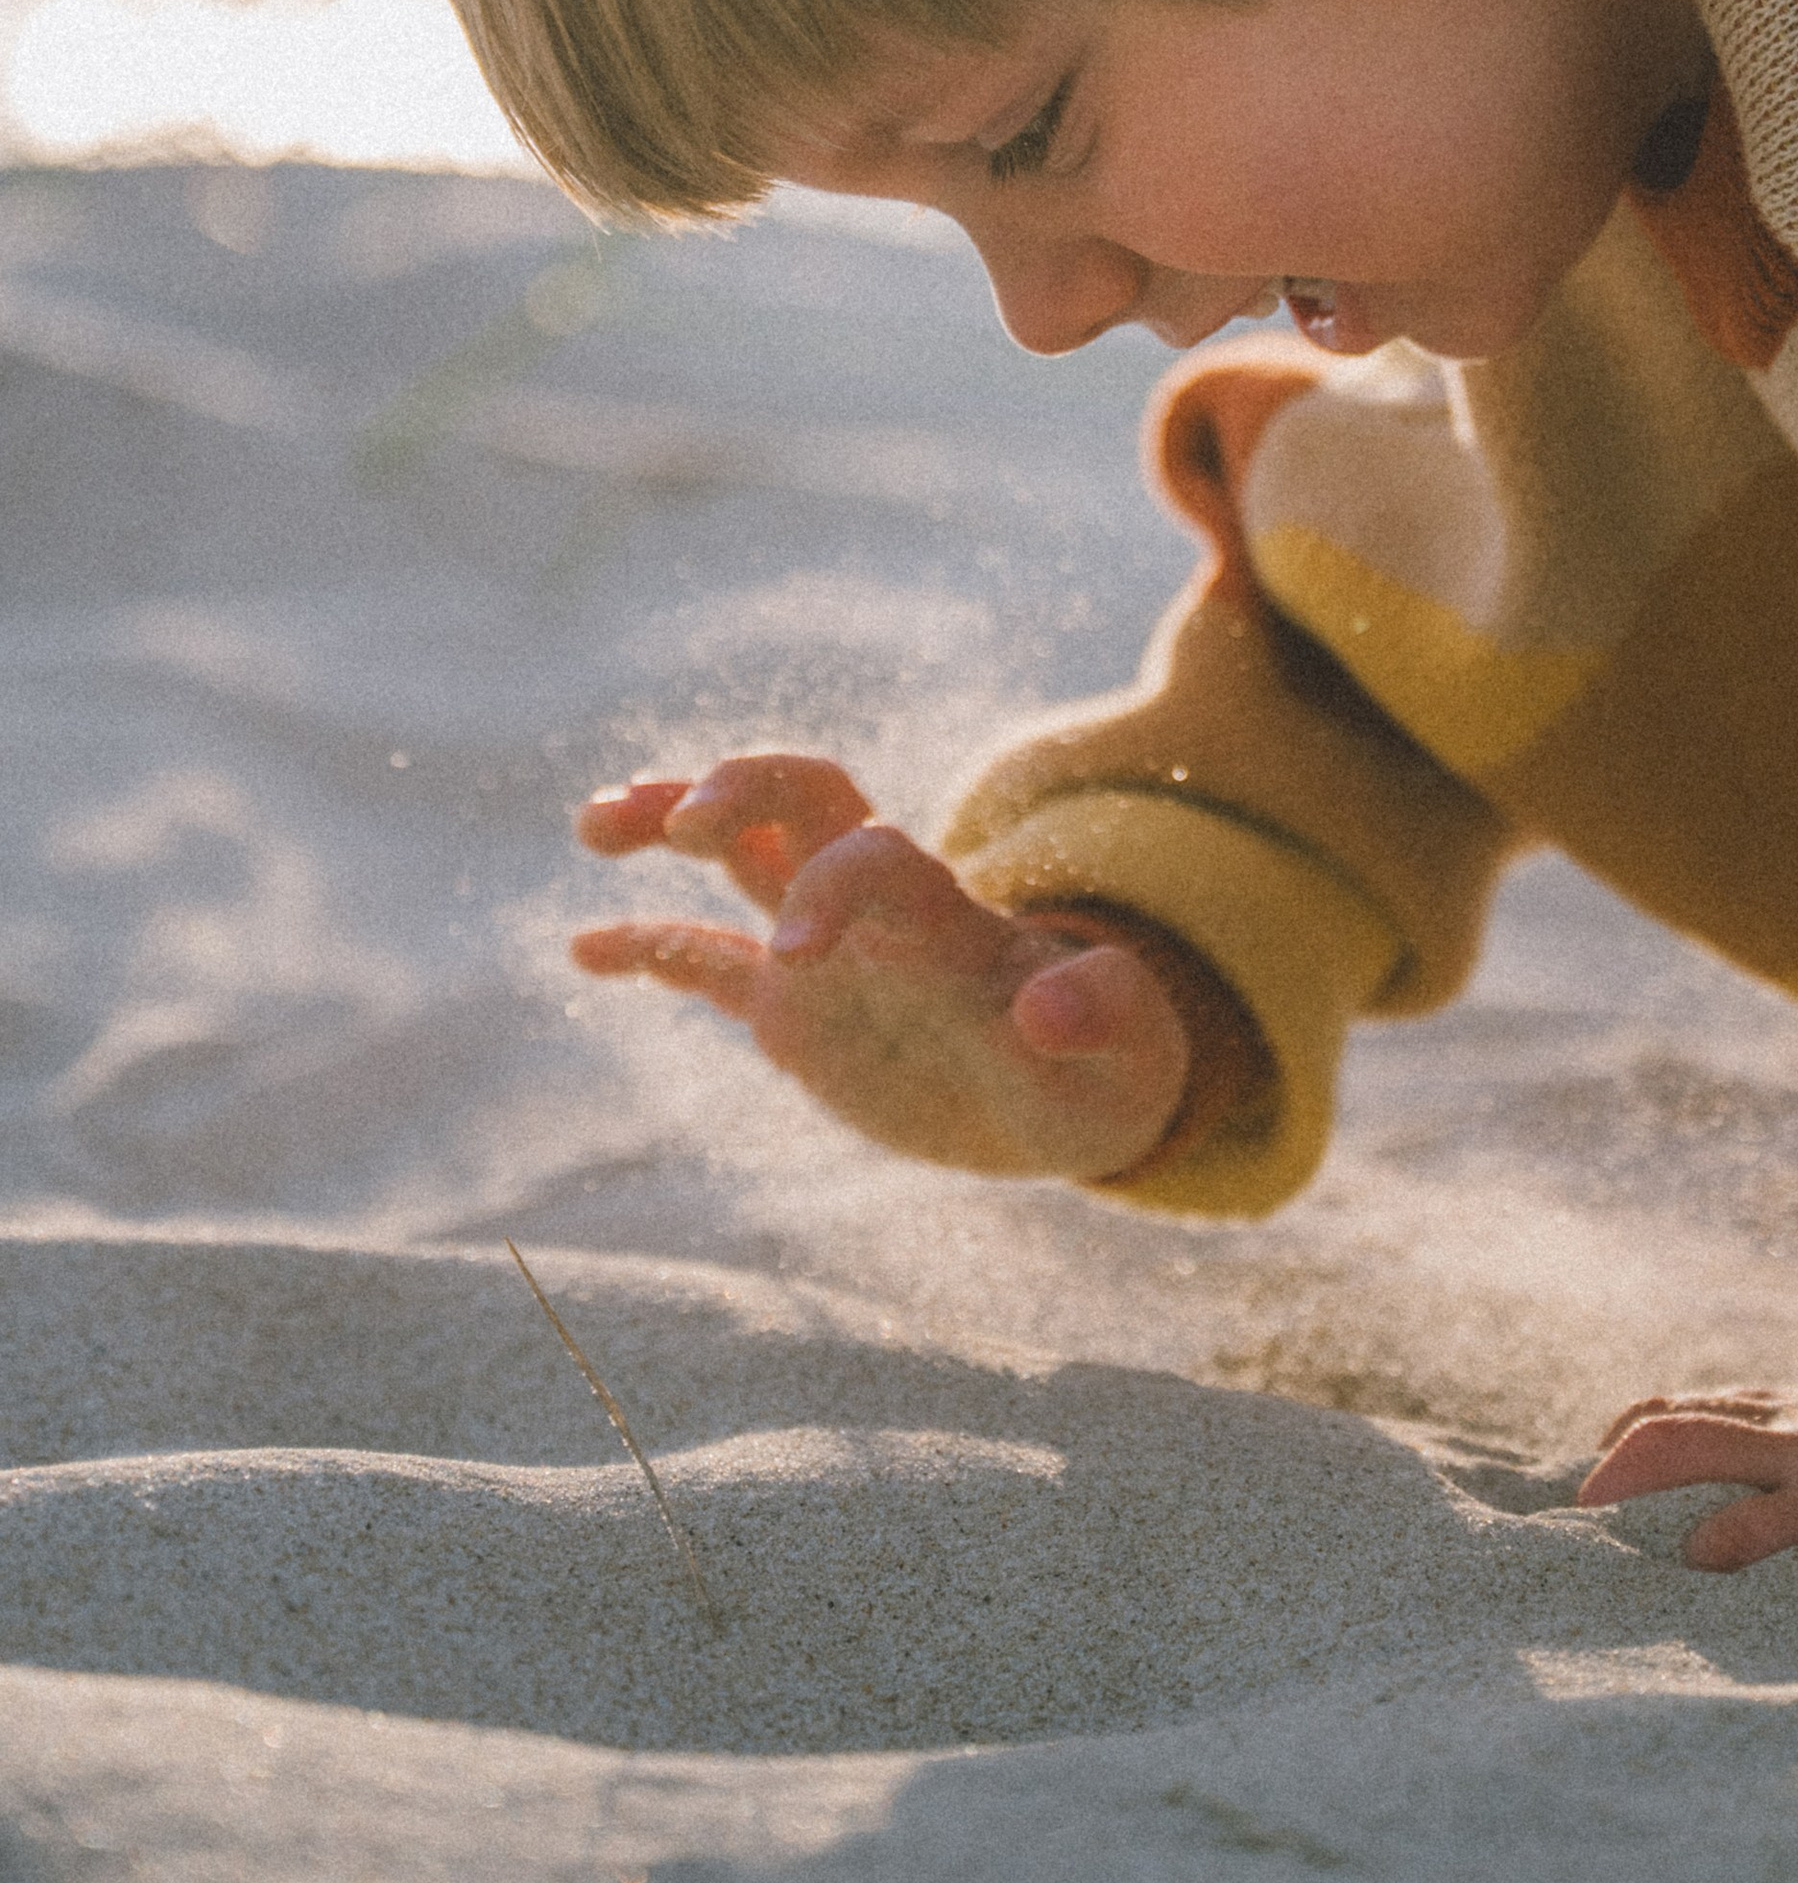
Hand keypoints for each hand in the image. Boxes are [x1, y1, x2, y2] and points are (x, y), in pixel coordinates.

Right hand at [570, 752, 1189, 1179]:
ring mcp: (829, 954)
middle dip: (739, 790)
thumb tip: (1048, 1008)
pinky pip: (708, 963)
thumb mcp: (1127, 1055)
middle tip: (680, 820)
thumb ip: (1103, 1016)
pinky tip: (585, 949)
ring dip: (671, 820)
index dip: (830, 888)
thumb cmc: (1107, 1068)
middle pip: (801, 799)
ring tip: (594, 823)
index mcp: (945, 916)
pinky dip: (648, 949)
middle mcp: (877, 912)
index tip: (796, 960)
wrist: (1078, 1092)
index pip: (871, 857)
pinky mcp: (796, 1008)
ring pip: (741, 856)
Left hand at [1576, 1381, 1797, 1596]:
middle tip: (1577, 1504)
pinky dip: (1729, 1533)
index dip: (1648, 1427)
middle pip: (1688, 1416)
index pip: (1712, 1403)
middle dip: (1621, 1454)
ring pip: (1706, 1442)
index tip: (1607, 1460)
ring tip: (1592, 1512)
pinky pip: (1780, 1513)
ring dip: (1638, 1475)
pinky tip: (1695, 1560)